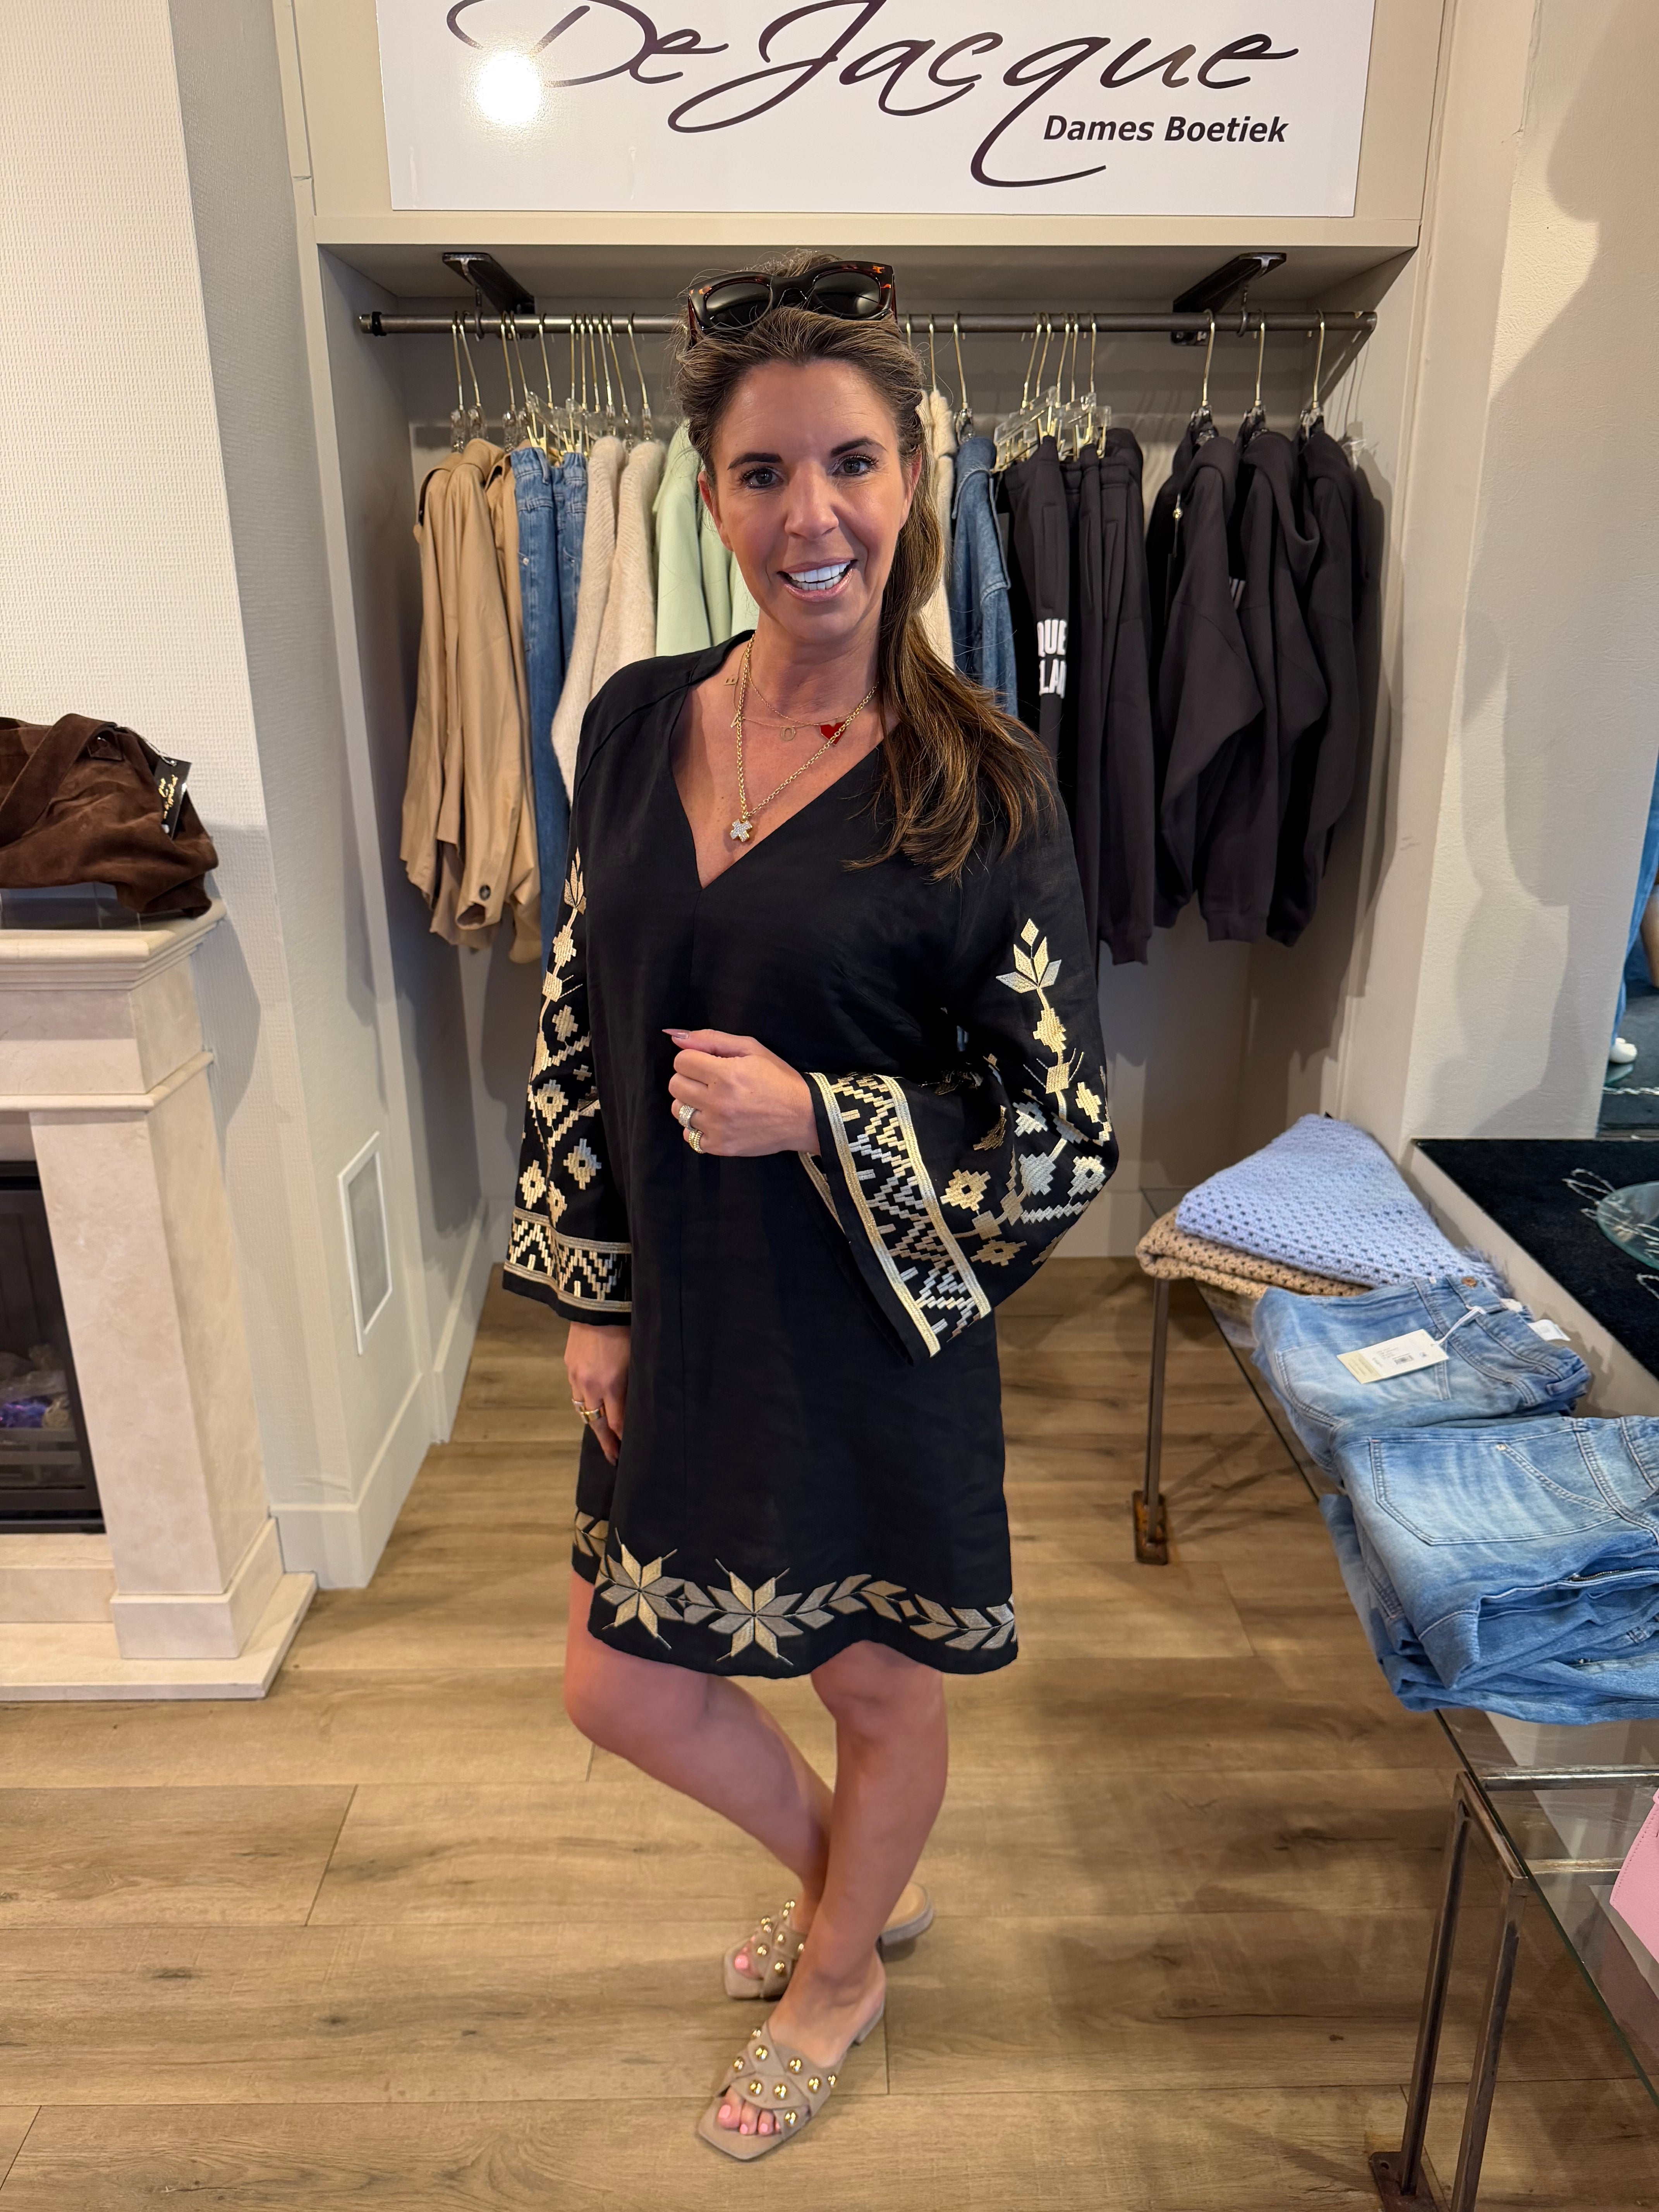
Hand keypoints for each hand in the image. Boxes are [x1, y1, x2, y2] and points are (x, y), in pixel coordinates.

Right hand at [565, 1321, 628, 1465]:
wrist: (597, 1303)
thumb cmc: (625, 1328)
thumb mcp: (636, 1359)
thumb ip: (634, 1386)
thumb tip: (636, 1407)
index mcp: (611, 1385)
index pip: (617, 1423)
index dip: (622, 1438)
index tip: (628, 1451)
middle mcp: (591, 1386)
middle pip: (597, 1423)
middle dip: (606, 1442)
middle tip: (613, 1457)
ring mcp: (577, 1376)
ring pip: (584, 1409)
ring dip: (594, 1422)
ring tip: (603, 1434)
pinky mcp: (569, 1365)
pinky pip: (576, 1393)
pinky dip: (585, 1403)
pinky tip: (592, 1406)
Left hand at [665, 1028, 817, 1155]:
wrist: (803, 1117)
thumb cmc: (779, 1079)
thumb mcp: (752, 1049)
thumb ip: (712, 1039)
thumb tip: (676, 1036)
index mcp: (726, 1074)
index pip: (681, 1061)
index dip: (693, 1059)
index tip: (709, 1064)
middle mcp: (718, 1102)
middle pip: (675, 1085)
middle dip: (690, 1079)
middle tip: (711, 1082)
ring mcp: (717, 1127)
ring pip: (678, 1111)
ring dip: (692, 1104)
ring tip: (714, 1102)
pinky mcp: (720, 1146)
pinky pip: (689, 1136)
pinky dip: (699, 1128)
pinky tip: (717, 1121)